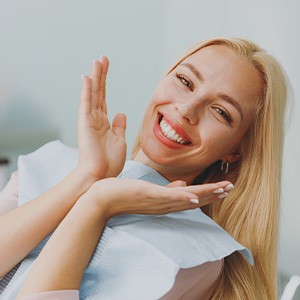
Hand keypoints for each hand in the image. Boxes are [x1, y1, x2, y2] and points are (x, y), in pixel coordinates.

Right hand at [77, 56, 126, 179]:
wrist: (100, 177)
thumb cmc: (109, 163)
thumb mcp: (119, 141)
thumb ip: (119, 126)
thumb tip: (121, 112)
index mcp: (104, 123)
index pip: (104, 98)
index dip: (105, 83)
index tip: (107, 68)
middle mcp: (96, 119)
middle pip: (99, 92)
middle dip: (101, 75)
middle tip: (102, 58)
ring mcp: (89, 120)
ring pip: (93, 94)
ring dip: (95, 77)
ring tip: (97, 61)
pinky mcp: (85, 124)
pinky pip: (86, 103)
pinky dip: (87, 90)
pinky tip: (87, 77)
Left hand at [87, 178, 232, 218]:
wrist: (102, 199)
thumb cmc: (124, 194)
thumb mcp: (150, 192)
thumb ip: (168, 190)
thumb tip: (183, 185)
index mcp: (166, 202)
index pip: (192, 199)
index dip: (209, 194)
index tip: (223, 189)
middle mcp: (165, 205)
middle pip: (194, 200)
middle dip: (213, 194)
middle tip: (230, 188)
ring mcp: (157, 201)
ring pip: (186, 198)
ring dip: (205, 194)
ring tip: (222, 189)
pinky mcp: (148, 196)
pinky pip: (168, 197)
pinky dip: (182, 198)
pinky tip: (196, 197)